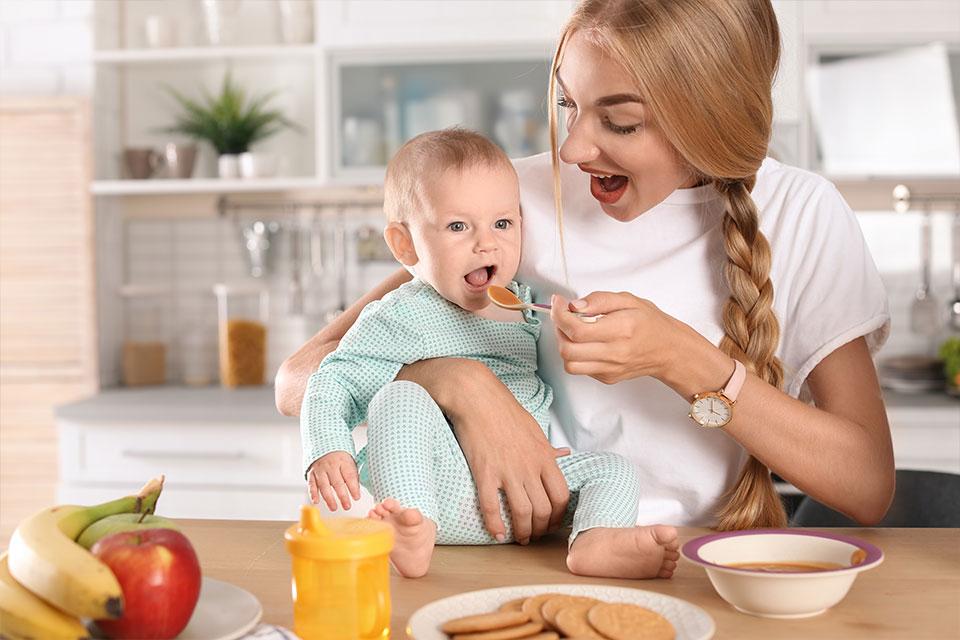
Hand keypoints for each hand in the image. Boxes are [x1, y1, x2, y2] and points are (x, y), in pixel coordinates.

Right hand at [306, 451, 360, 510]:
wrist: (323, 445)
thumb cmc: (339, 457)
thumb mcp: (349, 462)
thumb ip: (352, 476)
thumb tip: (356, 492)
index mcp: (343, 461)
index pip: (349, 476)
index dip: (353, 488)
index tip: (357, 498)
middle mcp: (331, 465)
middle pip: (337, 482)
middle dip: (342, 496)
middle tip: (347, 506)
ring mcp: (320, 469)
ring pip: (324, 485)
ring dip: (329, 498)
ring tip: (334, 508)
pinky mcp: (311, 473)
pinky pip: (311, 484)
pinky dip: (313, 493)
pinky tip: (316, 501)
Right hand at [456, 394, 570, 544]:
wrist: (477, 398)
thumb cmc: (506, 412)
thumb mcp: (534, 430)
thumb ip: (548, 449)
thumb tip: (564, 453)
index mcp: (544, 457)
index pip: (561, 496)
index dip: (558, 515)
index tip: (551, 522)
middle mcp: (529, 467)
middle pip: (543, 510)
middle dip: (541, 528)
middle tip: (534, 534)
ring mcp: (507, 471)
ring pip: (522, 513)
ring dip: (522, 532)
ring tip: (518, 538)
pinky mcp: (485, 473)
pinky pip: (491, 507)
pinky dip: (495, 525)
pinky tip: (496, 533)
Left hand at [549, 291, 688, 384]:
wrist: (669, 350)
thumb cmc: (651, 324)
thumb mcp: (629, 300)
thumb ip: (599, 300)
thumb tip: (575, 305)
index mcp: (621, 329)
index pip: (577, 329)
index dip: (560, 315)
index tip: (558, 303)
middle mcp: (615, 352)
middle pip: (568, 349)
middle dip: (558, 329)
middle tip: (564, 316)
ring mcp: (610, 368)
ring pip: (570, 364)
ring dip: (564, 345)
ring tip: (573, 330)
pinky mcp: (607, 377)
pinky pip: (580, 369)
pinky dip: (576, 354)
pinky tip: (586, 342)